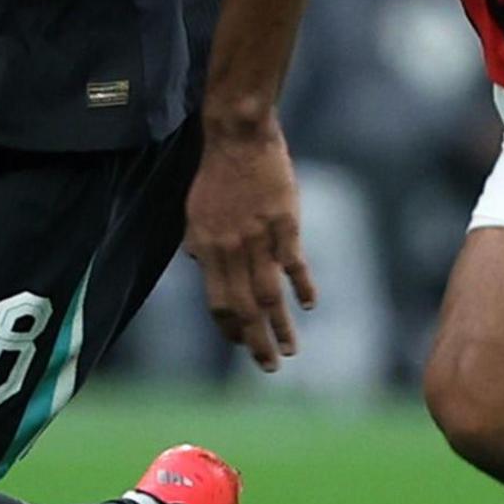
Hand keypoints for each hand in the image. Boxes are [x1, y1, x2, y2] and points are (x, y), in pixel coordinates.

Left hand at [184, 113, 313, 369]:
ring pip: (270, 295)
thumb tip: (203, 268)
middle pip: (245, 309)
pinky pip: (294, 263)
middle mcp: (231, 250)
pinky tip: (309, 304)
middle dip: (256, 343)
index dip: (230, 328)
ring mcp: (260, 238)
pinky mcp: (285, 224)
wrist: (238, 137)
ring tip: (291, 350)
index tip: (241, 344)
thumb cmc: (215, 173)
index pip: (218, 302)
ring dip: (281, 326)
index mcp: (207, 249)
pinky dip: (303, 286)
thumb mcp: (194, 211)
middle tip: (269, 366)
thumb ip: (199, 244)